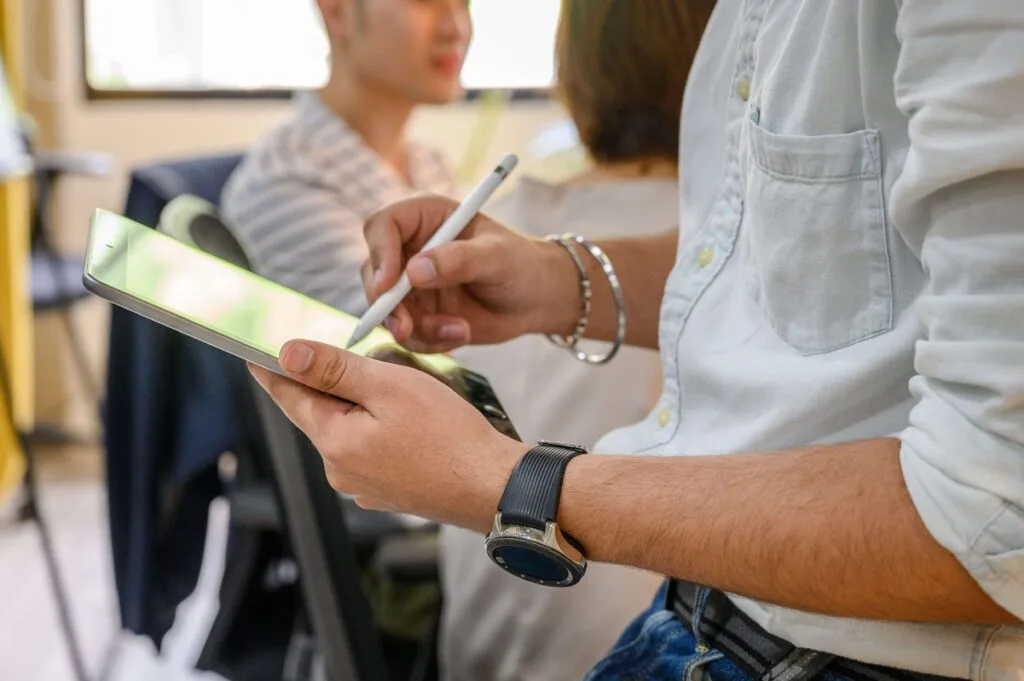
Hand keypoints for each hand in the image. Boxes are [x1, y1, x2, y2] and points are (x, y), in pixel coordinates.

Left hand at [249, 339, 527, 530]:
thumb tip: (287, 355)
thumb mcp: (389, 387)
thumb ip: (335, 369)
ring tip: (398, 390)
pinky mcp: (386, 491)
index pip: (289, 397)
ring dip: (361, 406)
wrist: (491, 487)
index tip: (253, 352)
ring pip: (349, 430)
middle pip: (321, 413)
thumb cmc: (449, 436)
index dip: (272, 370)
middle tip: (355, 357)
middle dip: (332, 383)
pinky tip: (409, 421)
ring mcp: (363, 485)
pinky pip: (370, 450)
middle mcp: (340, 470)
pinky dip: (379, 429)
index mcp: (335, 442)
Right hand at [361, 195, 578, 352]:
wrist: (536, 299)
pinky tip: (461, 333)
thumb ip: (458, 260)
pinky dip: (430, 341)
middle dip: (386, 304)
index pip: (382, 227)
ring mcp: (412, 285)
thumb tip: (415, 272)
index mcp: (426, 218)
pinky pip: (408, 333)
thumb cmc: (521, 264)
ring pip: (387, 310)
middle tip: (406, 328)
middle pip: (373, 272)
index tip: (389, 285)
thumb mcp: (496, 257)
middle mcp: (411, 249)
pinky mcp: (419, 314)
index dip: (379, 253)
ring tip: (458, 329)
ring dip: (416, 328)